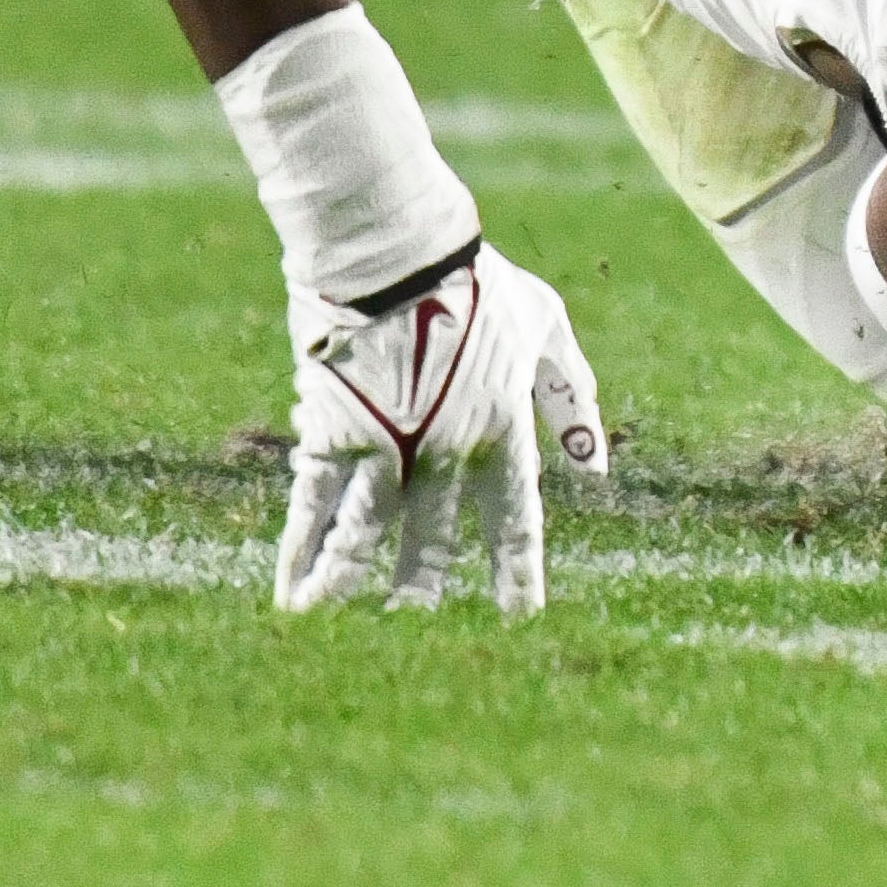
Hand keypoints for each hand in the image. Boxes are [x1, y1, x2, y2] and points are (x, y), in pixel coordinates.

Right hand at [275, 244, 606, 615]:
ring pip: (366, 534)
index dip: (516, 573)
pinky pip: (312, 505)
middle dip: (422, 589)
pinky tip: (290, 592)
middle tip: (416, 633)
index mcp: (502, 428)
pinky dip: (299, 552)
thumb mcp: (547, 329)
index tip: (520, 618)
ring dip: (348, 583)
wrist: (399, 253)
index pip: (514, 519)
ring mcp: (386, 445)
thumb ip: (572, 397)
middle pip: (433, 539)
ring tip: (332, 626)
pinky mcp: (332, 432)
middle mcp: (445, 450)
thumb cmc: (480, 282)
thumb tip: (596, 464)